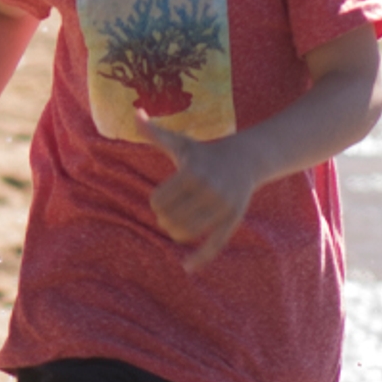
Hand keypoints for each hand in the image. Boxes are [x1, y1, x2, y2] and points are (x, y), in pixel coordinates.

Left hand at [144, 130, 262, 273]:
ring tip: (175, 227)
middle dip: (165, 219)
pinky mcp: (233, 219)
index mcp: (192, 172)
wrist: (245, 159)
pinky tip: (187, 268)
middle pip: (171, 218)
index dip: (156, 203)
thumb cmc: (205, 152)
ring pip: (187, 232)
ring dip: (176, 233)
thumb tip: (135, 113)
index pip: (159, 200)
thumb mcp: (181, 142)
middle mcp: (209, 189)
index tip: (162, 200)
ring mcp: (223, 206)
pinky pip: (215, 244)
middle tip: (168, 215)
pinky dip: (200, 259)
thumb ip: (156, 132)